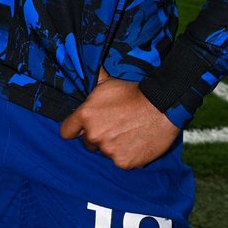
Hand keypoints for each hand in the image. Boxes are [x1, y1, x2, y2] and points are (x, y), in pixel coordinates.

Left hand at [59, 76, 179, 169]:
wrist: (161, 107)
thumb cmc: (133, 93)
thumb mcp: (107, 82)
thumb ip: (90, 82)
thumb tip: (78, 65)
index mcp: (86, 115)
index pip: (66, 131)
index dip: (74, 129)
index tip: (81, 128)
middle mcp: (94, 135)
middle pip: (87, 142)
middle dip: (96, 136)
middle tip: (112, 126)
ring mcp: (109, 150)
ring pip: (104, 151)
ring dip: (111, 146)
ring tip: (126, 133)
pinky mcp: (123, 162)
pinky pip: (119, 161)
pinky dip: (125, 154)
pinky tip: (134, 142)